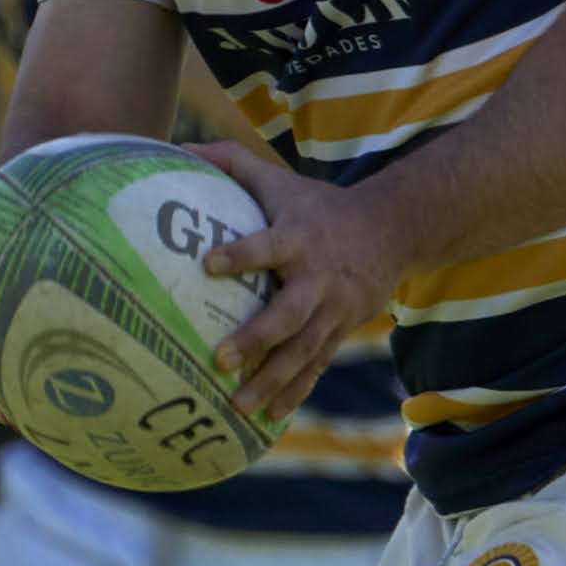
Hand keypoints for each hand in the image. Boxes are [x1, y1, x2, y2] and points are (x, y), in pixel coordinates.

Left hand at [191, 145, 407, 423]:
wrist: (391, 231)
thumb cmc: (318, 205)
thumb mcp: (279, 180)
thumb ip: (229, 163)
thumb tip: (174, 147)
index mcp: (299, 237)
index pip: (267, 245)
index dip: (240, 254)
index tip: (208, 264)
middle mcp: (317, 278)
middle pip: (288, 314)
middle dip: (256, 338)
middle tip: (219, 359)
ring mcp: (332, 310)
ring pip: (302, 351)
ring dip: (272, 381)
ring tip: (238, 406)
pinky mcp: (339, 331)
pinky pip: (316, 367)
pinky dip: (295, 393)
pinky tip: (269, 419)